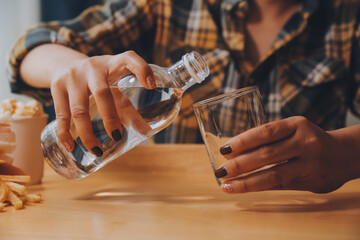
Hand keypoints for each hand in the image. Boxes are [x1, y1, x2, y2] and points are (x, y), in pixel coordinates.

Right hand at [50, 51, 154, 155]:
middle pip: (102, 92)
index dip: (142, 70)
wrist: (65, 63)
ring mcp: (73, 76)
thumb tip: (145, 133)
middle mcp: (93, 67)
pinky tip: (70, 146)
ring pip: (79, 108)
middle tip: (117, 137)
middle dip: (110, 117)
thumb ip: (129, 108)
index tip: (151, 85)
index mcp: (113, 64)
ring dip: (87, 133)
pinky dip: (65, 132)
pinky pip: (61, 113)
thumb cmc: (99, 79)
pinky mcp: (57, 86)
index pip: (129, 59)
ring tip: (97, 150)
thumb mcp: (114, 86)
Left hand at [217, 116, 359, 193]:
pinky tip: (243, 188)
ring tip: (226, 185)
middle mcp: (305, 143)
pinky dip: (258, 187)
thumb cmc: (308, 140)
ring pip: (273, 175)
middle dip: (240, 164)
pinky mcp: (310, 182)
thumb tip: (232, 152)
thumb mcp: (293, 130)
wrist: (344, 154)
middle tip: (221, 170)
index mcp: (297, 125)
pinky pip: (279, 185)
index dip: (243, 141)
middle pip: (267, 154)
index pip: (266, 132)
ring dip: (246, 181)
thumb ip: (269, 139)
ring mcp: (309, 164)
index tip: (224, 149)